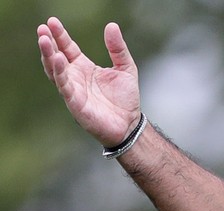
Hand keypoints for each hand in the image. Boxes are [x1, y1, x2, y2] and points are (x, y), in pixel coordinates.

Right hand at [38, 17, 141, 146]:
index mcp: (84, 67)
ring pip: (54, 70)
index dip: (59, 35)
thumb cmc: (125, 99)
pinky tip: (58, 59)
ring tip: (44, 40)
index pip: (67, 47)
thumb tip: (112, 25)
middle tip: (42, 28)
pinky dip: (59, 73)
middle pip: (56, 56)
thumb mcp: (126, 68)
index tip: (52, 21)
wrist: (130, 124)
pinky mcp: (75, 103)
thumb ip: (118, 49)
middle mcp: (75, 77)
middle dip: (48, 42)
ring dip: (48, 55)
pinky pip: (64, 86)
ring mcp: (73, 90)